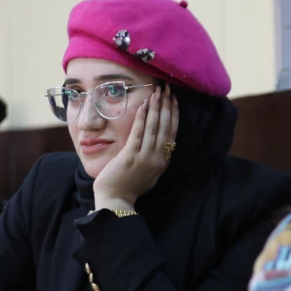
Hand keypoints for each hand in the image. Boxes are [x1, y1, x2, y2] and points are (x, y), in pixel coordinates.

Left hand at [93, 84, 179, 210]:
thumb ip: (155, 158)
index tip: (175, 101)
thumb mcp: (149, 173)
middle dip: (168, 106)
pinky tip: (144, 105)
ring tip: (158, 92)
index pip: (172, 133)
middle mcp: (157, 159)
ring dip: (156, 108)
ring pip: (154, 128)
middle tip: (168, 90)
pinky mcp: (131, 156)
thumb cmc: (128, 187)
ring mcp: (145, 158)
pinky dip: (142, 117)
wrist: (116, 201)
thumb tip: (157, 141)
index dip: (174, 115)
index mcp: (163, 162)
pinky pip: (138, 133)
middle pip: (166, 127)